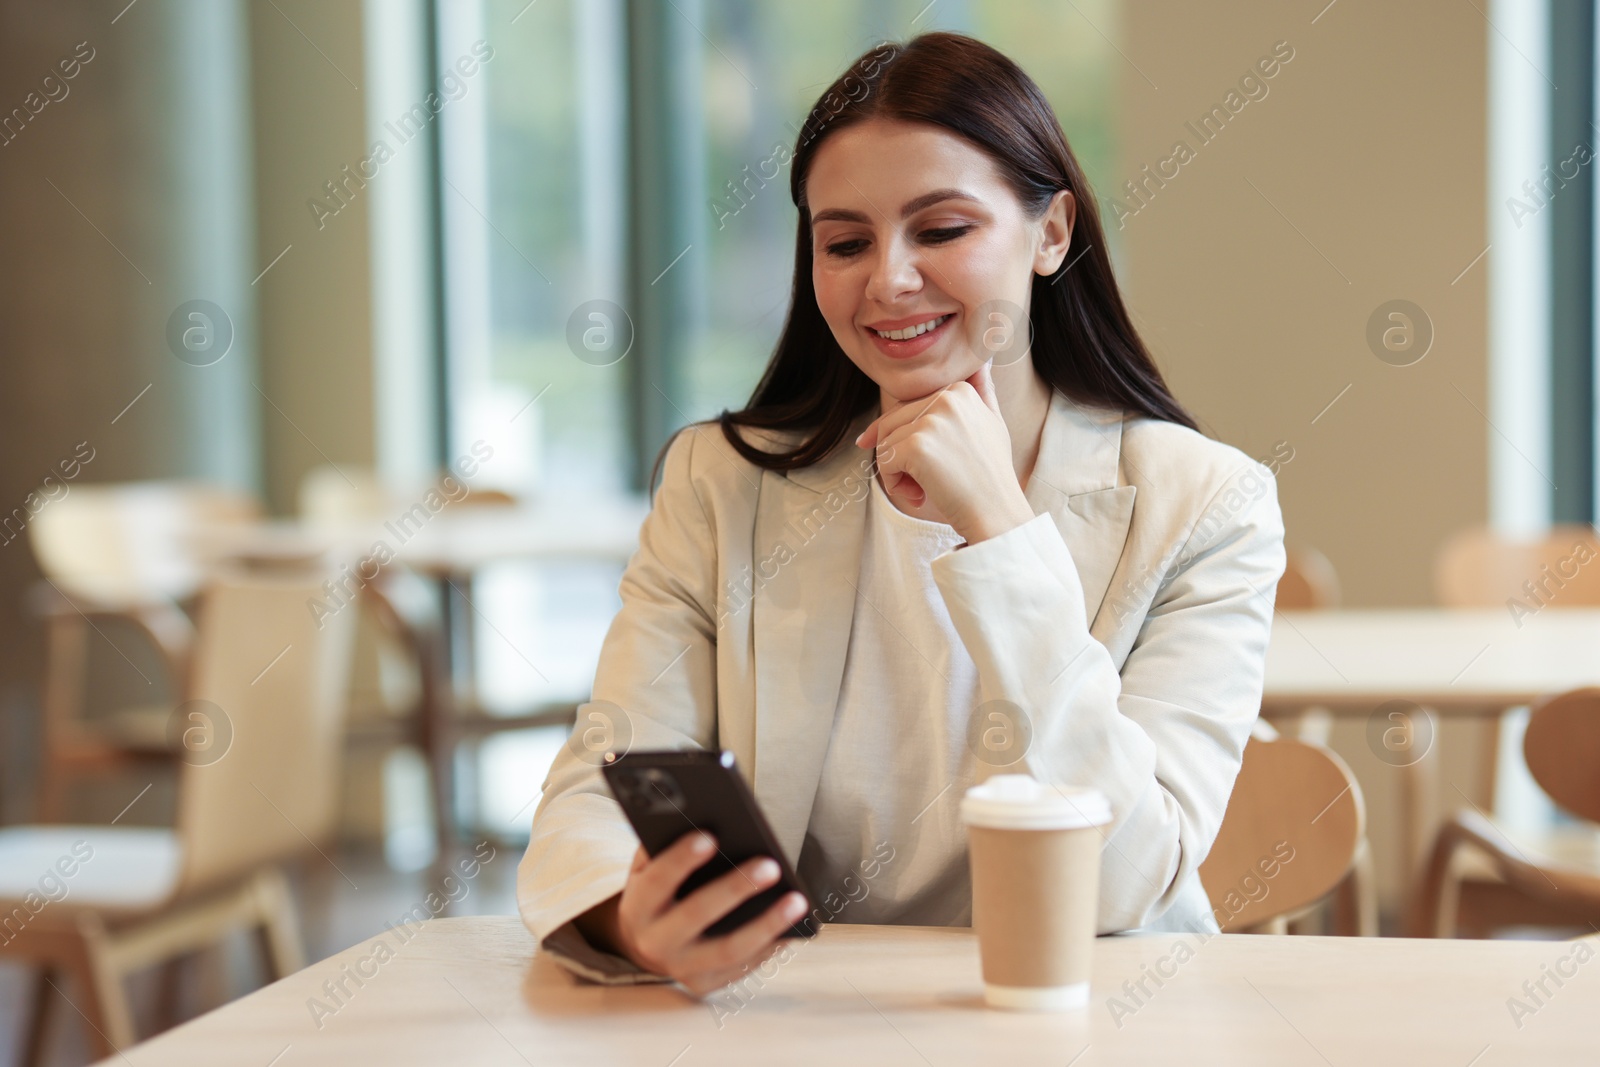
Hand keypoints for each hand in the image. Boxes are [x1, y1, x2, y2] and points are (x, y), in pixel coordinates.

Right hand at [583, 832, 809, 996]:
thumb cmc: (656, 893)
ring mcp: (680, 968)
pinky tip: (792, 925)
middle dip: (735, 888)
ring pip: (728, 949)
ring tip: (797, 901)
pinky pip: (743, 966)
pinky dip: (770, 945)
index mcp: (636, 907)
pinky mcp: (705, 984)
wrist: (643, 944)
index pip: (655, 882)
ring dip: (767, 924)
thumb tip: (696, 815)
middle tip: (770, 866)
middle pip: (696, 915)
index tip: (710, 836)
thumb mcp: (645, 869)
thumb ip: (661, 844)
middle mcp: (654, 942)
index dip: (680, 860)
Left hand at [853, 359, 1034, 543]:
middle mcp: (946, 398)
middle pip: (892, 423)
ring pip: (885, 441)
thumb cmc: (991, 476)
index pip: (908, 408)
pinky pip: (884, 461)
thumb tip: (983, 361)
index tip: (923, 464)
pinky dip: (894, 484)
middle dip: (900, 457)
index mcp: (960, 390)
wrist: (997, 513)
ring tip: (924, 489)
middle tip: (925, 483)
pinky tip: (920, 495)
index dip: (907, 439)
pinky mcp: (918, 444)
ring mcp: (932, 420)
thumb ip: (982, 390)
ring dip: (896, 472)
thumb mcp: (992, 424)